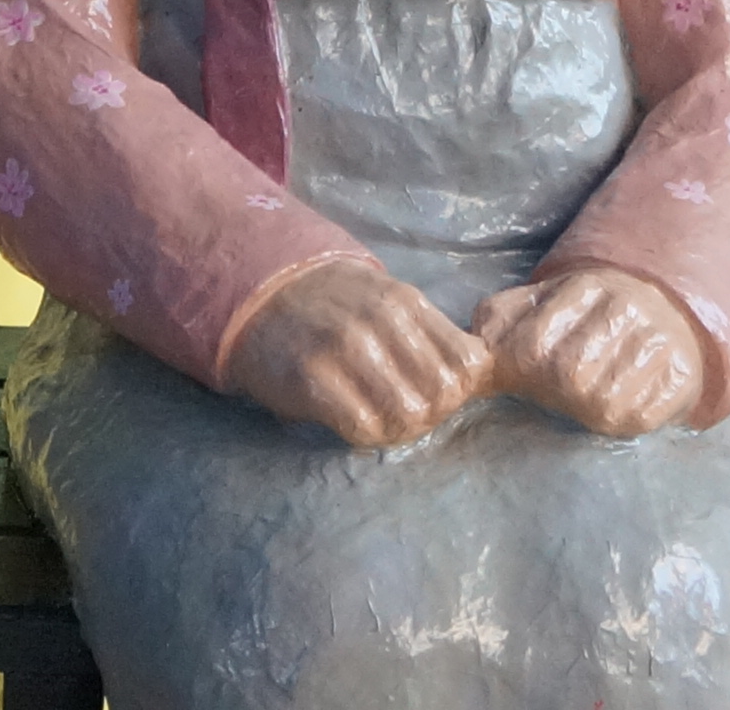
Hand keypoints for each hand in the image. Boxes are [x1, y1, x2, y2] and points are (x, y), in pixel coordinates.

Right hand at [218, 260, 487, 448]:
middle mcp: (382, 322)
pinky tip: (347, 420)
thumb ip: (425, 334)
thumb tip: (473, 379)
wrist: (256, 294)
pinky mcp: (313, 376)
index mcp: (406, 302)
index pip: (469, 364)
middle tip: (401, 412)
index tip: (433, 392)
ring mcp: (346, 348)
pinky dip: (363, 434)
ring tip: (374, 417)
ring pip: (409, 415)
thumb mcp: (385, 301)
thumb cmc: (329, 305)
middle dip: (429, 414)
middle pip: (444, 396)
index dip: (458, 390)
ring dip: (396, 428)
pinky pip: (364, 427)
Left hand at [474, 269, 703, 438]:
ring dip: (588, 409)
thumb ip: (499, 319)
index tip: (523, 373)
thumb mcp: (538, 304)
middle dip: (555, 392)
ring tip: (592, 394)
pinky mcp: (682, 378)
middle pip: (569, 377)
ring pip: (603, 403)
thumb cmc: (586, 320)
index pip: (533, 346)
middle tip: (561, 389)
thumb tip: (475, 345)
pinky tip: (623, 400)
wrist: (666, 317)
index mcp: (583, 287)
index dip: (520, 371)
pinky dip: (623, 419)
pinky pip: (638, 418)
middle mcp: (626, 308)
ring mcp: (658, 342)